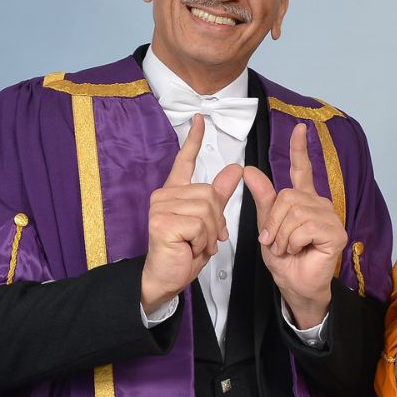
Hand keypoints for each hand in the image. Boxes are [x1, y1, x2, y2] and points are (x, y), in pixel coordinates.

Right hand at [143, 115, 243, 313]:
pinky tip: (190, 248)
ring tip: (195, 244)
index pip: (184, 160)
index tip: (200, 119)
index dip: (193, 139)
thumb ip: (219, 195)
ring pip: (208, 210)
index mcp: (175, 192)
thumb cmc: (184, 251)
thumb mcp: (208, 222)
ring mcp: (161, 207)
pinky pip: (201, 225)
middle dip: (216, 221)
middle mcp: (164, 195)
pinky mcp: (163, 222)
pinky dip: (203, 241)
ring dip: (210, 234)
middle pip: (210, 194)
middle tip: (203, 238)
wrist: (166, 278)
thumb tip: (236, 168)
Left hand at [243, 123, 346, 329]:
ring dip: (282, 236)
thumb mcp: (266, 226)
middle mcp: (319, 204)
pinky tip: (298, 250)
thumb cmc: (285, 259)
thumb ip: (262, 199)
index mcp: (303, 200)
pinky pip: (304, 226)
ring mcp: (330, 217)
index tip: (300, 128)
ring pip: (294, 212)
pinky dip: (292, 241)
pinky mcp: (335, 232)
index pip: (303, 169)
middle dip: (273, 222)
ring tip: (287, 248)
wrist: (295, 286)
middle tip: (275, 242)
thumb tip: (249, 170)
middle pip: (287, 196)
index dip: (300, 149)